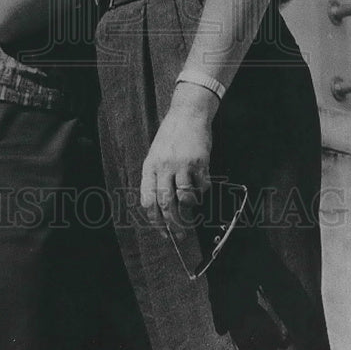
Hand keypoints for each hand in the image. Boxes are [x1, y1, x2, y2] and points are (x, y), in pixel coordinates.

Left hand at [139, 83, 217, 237]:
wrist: (188, 113)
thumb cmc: (171, 135)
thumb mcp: (156, 154)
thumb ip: (156, 177)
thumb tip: (161, 208)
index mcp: (150, 166)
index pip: (148, 200)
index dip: (155, 220)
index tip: (162, 231)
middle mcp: (164, 166)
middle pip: (166, 203)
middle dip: (173, 224)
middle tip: (180, 236)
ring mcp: (182, 164)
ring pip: (185, 198)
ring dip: (189, 209)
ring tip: (192, 209)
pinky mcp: (200, 162)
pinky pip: (202, 187)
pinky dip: (202, 191)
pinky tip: (201, 186)